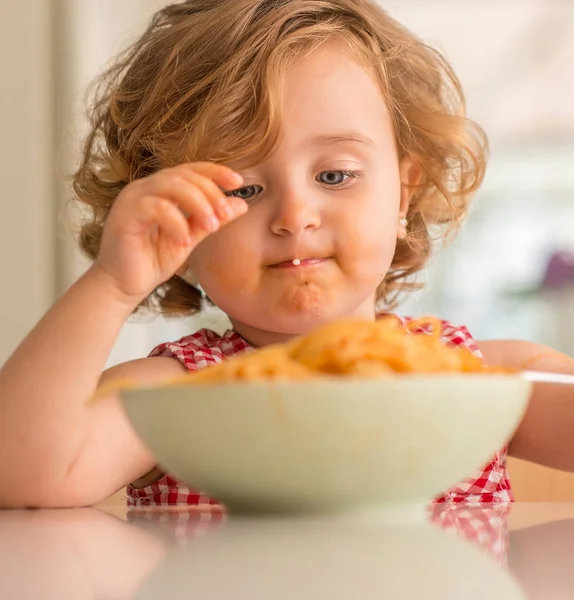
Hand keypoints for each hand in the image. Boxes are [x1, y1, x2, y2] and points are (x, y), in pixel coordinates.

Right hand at [93, 162, 245, 304]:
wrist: (124, 285)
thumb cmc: (153, 260)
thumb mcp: (191, 237)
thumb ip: (211, 220)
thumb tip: (242, 204)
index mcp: (161, 189)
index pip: (191, 170)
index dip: (216, 172)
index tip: (238, 182)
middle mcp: (145, 188)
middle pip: (184, 175)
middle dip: (210, 192)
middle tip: (225, 214)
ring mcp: (133, 199)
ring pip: (170, 185)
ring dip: (197, 204)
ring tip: (211, 226)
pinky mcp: (125, 215)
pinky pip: (156, 208)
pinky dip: (176, 222)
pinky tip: (185, 240)